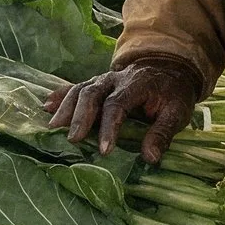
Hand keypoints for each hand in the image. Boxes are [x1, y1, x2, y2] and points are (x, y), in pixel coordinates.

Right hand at [45, 58, 200, 161]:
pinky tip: (46, 106)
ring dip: (66, 107)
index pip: (118, 104)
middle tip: (73, 140)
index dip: (109, 127)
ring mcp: (104, 79)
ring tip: (54, 127)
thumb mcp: (177, 112)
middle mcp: (116, 79)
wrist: (169, 66)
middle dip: (81, 116)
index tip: (104, 151)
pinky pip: (76, 86)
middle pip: (92, 93)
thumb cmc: (173, 93)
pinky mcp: (97, 82)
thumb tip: (150, 158)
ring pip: (81, 89)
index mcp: (137, 84)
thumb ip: (163, 133)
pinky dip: (60, 95)